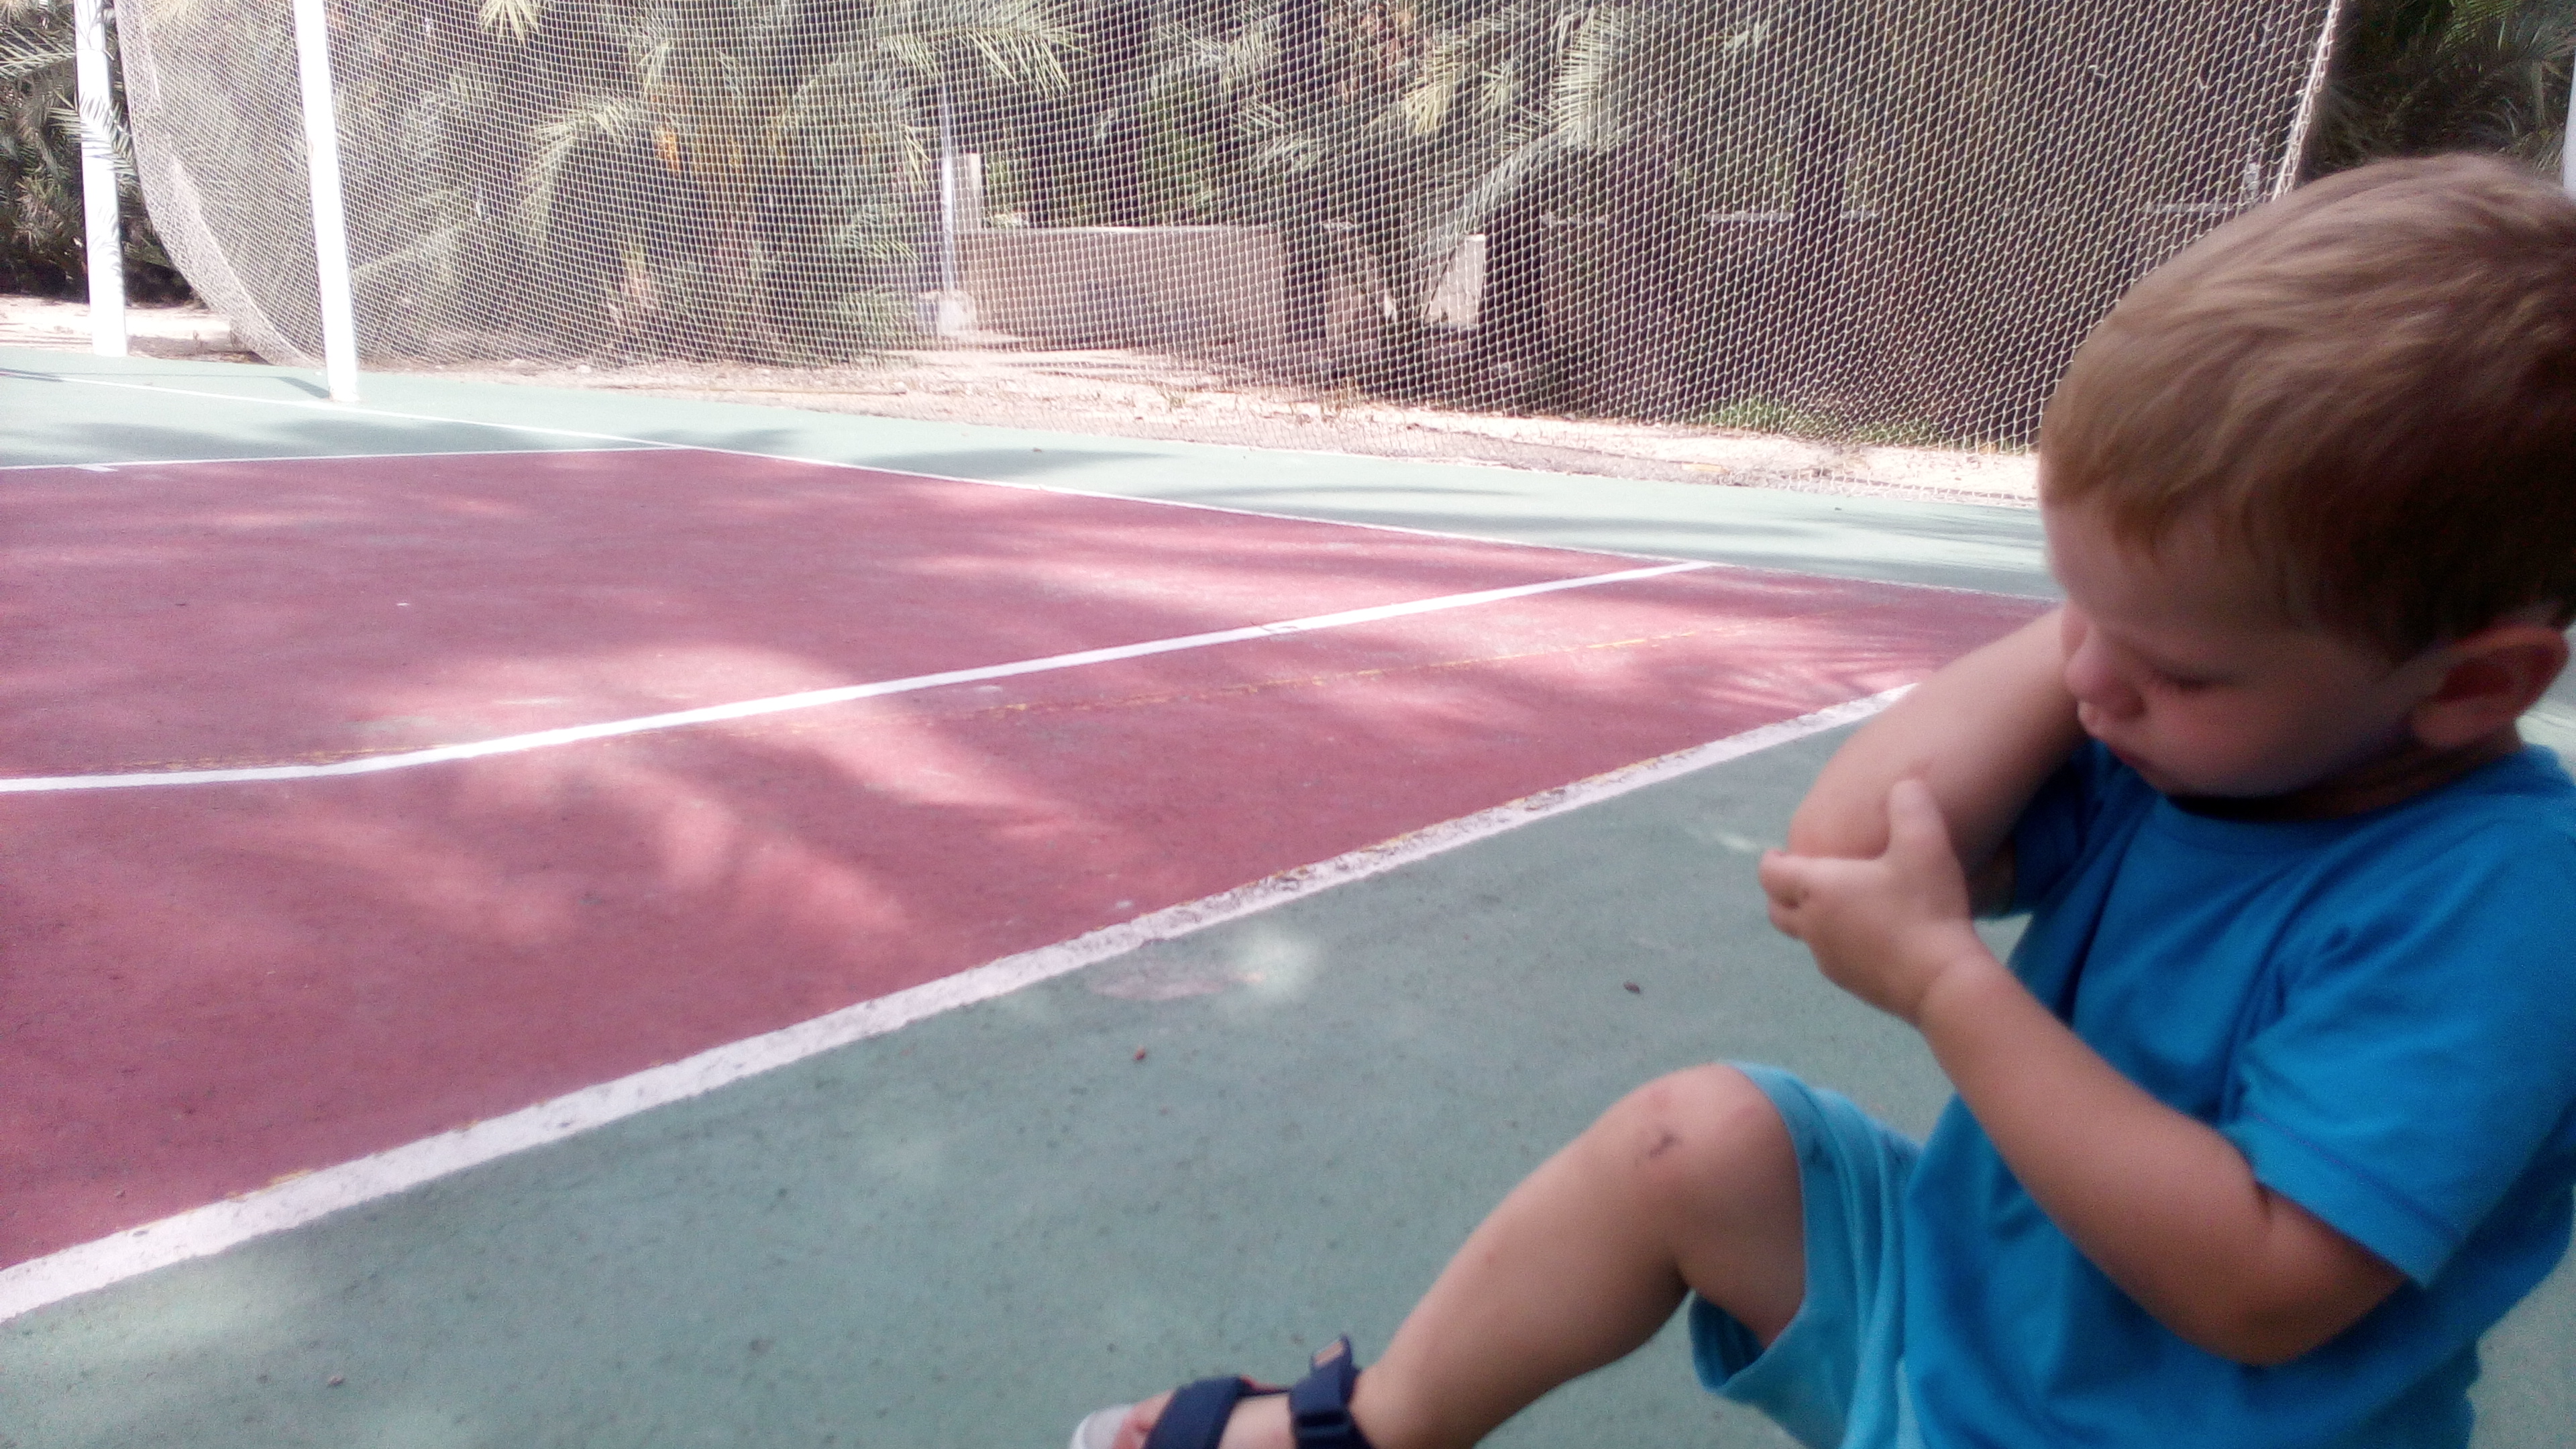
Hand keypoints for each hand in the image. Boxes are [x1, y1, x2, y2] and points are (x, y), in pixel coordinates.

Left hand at [1758, 777, 1998, 1023]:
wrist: (1943, 981)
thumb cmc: (1927, 908)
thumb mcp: (1925, 843)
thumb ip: (1911, 804)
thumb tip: (1905, 785)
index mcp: (1818, 890)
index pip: (1771, 874)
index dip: (1771, 860)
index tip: (1780, 852)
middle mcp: (1813, 927)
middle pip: (1777, 909)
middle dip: (1782, 892)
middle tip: (1799, 878)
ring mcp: (1830, 960)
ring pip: (1806, 936)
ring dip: (1812, 918)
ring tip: (1839, 904)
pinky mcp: (1851, 984)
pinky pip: (1833, 958)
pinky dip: (1839, 943)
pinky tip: (1870, 935)